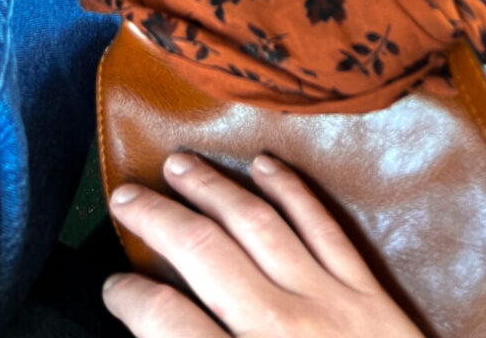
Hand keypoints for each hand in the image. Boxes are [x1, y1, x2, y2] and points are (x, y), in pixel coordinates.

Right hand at [101, 151, 420, 337]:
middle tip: (125, 197)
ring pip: (258, 224)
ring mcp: (331, 304)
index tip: (114, 286)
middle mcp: (282, 331)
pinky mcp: (371, 295)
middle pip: (206, 254)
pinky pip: (323, 226)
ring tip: (177, 164)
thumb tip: (164, 337)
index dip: (132, 299)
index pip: (169, 323)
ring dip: (213, 187)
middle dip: (157, 219)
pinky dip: (291, 190)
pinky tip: (264, 165)